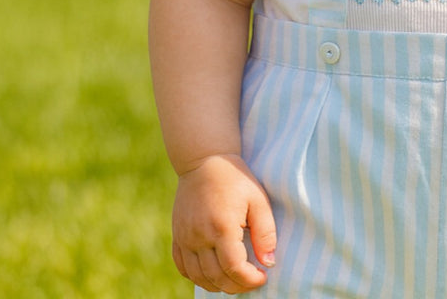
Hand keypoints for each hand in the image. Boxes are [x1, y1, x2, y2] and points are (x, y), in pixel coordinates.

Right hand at [171, 154, 276, 293]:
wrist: (204, 160)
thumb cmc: (235, 178)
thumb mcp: (258, 199)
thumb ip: (265, 232)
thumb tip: (269, 263)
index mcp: (221, 226)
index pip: (234, 268)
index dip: (249, 280)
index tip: (262, 277)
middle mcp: (199, 236)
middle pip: (216, 277)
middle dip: (236, 285)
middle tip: (251, 280)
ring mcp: (185, 237)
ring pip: (198, 277)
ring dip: (218, 285)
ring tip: (235, 279)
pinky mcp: (177, 236)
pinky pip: (183, 267)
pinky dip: (197, 277)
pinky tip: (212, 273)